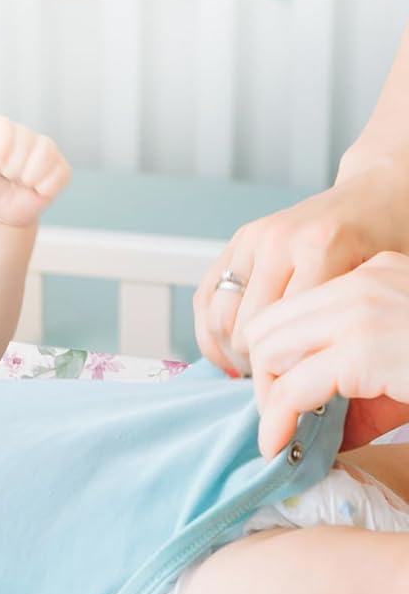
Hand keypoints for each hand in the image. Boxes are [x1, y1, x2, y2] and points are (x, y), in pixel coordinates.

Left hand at [0, 116, 69, 227]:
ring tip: (19, 183)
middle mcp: (21, 133)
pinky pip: (60, 173)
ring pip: (46, 153)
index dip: (0, 147)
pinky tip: (34, 189)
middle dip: (12, 168)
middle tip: (4, 178)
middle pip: (26, 140)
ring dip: (29, 177)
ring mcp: (42, 149)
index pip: (2, 127)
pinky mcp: (58, 166)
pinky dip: (45, 188)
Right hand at [194, 159, 408, 374]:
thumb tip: (313, 387)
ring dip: (229, 354)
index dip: (285, 375)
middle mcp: (278, 240)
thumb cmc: (389, 241)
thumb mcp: (383, 284)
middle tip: (279, 386)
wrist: (377, 194)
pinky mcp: (236, 241)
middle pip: (244, 329)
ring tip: (255, 371)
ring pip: (217, 317)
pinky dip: (210, 334)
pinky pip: (204, 298)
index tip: (296, 398)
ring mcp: (252, 239)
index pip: (282, 332)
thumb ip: (347, 325)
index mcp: (320, 248)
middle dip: (257, 368)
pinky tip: (231, 354)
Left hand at [246, 252, 408, 456]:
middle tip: (280, 418)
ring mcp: (360, 311)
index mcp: (377, 274)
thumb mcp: (401, 361)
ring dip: (268, 399)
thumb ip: (357, 374)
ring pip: (270, 353)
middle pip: (269, 326)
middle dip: (264, 376)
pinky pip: (291, 388)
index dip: (276, 356)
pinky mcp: (361, 350)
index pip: (292, 308)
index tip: (280, 395)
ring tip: (284, 434)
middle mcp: (364, 282)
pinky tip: (280, 444)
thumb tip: (303, 419)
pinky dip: (278, 421)